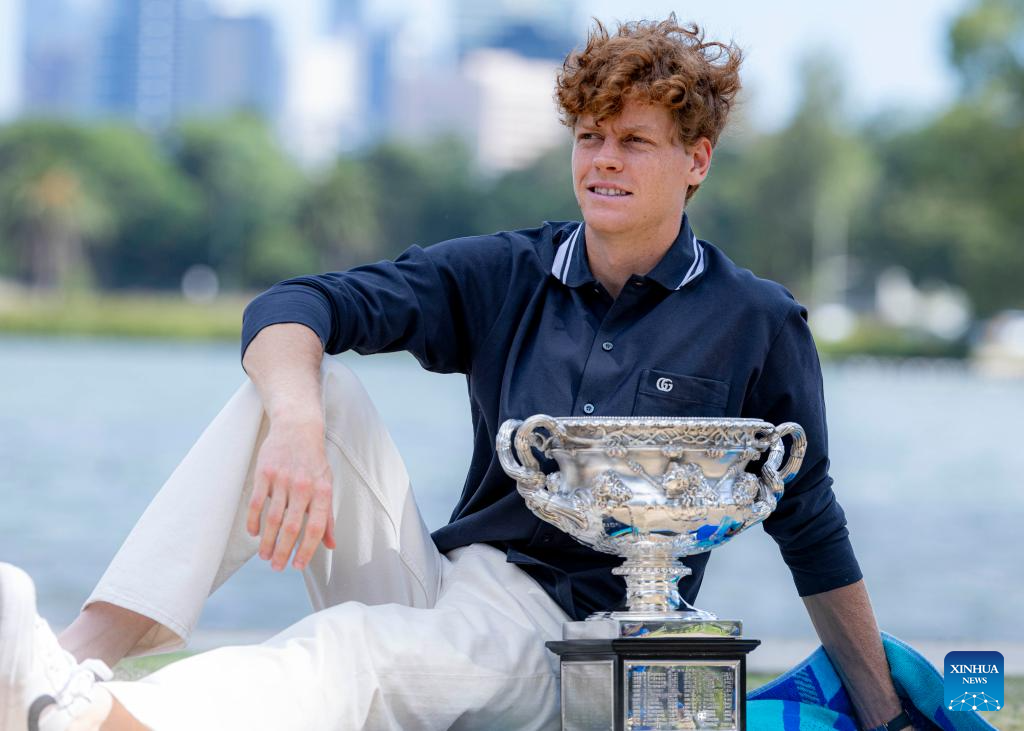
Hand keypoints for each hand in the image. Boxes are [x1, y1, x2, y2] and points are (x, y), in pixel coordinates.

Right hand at [246, 418, 336, 570]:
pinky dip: (254, 521)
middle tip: (277, 567)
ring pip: (272, 518)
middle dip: (283, 551)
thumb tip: (331, 545)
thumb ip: (328, 516)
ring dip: (267, 541)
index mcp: (322, 491)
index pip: (315, 527)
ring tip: (265, 556)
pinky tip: (254, 534)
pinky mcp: (265, 473)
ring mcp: (283, 479)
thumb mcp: (327, 485)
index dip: (307, 550)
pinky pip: (257, 503)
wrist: (297, 427)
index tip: (297, 565)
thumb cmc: (314, 461)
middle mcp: (303, 486)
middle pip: (291, 527)